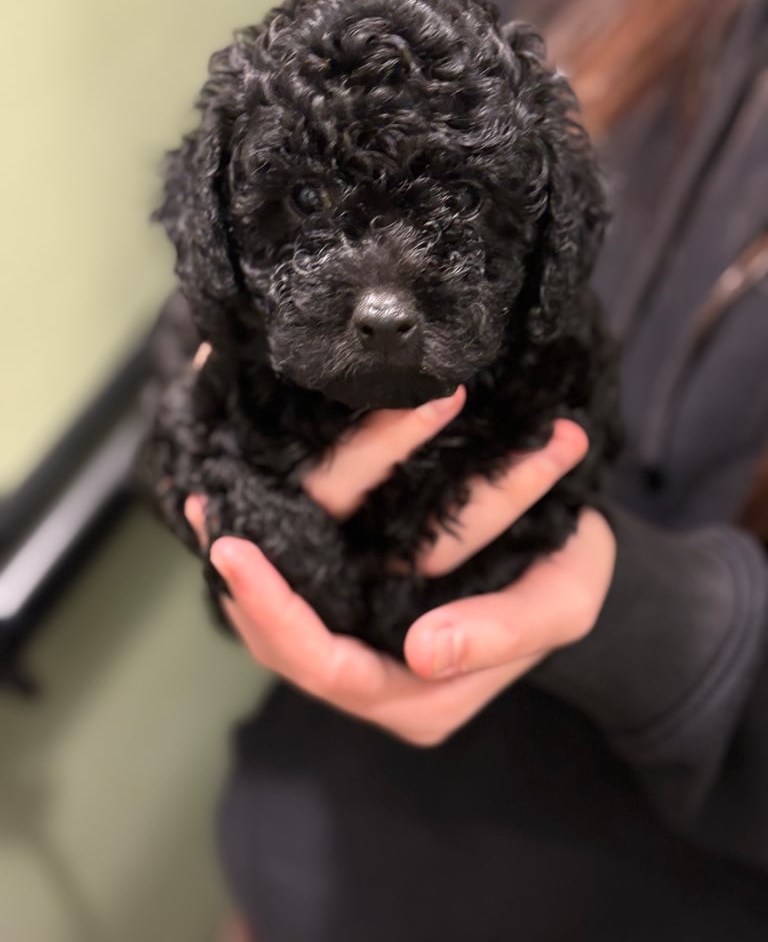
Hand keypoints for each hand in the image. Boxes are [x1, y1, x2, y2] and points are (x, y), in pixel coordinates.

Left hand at [185, 389, 614, 745]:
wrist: (570, 562)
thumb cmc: (568, 584)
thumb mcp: (559, 606)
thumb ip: (500, 634)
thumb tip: (424, 652)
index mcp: (423, 697)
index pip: (331, 669)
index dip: (276, 613)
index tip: (236, 549)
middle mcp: (381, 678)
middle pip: (289, 649)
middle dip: (242, 589)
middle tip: (206, 518)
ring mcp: (366, 638)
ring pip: (285, 620)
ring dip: (244, 570)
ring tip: (204, 507)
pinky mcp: (361, 602)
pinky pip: (304, 588)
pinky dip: (273, 553)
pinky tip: (246, 505)